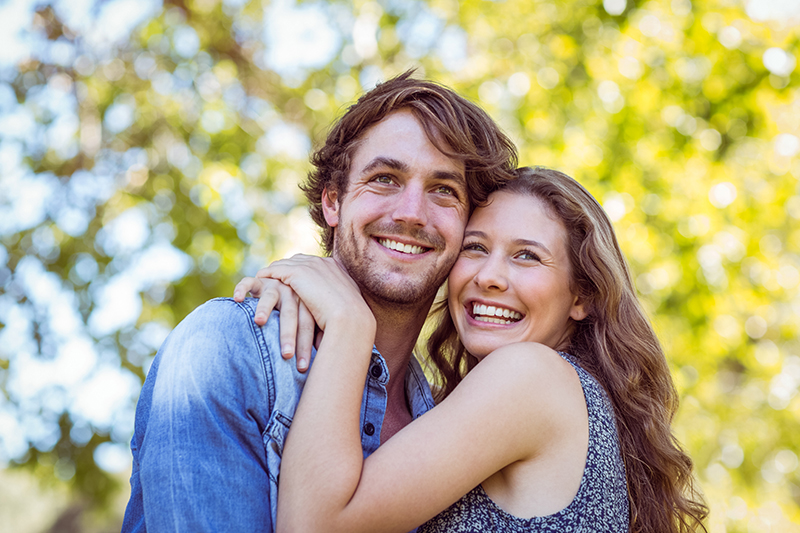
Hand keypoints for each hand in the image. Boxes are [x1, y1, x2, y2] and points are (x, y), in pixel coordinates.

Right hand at [233, 276, 317, 372]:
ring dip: (264, 308)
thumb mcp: (305, 321)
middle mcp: (292, 294)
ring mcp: (275, 286)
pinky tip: (237, 298)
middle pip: (291, 315)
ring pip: (270, 297)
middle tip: (286, 354)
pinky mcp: (259, 281)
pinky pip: (249, 282)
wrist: (285, 284)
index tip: (302, 368)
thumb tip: (324, 367)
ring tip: (259, 321)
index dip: (305, 346)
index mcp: (306, 305)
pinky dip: (242, 288)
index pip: (307, 326)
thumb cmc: (296, 314)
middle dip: (288, 335)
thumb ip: (312, 337)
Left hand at [256, 255, 373, 334]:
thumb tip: (337, 310)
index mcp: (336, 268)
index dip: (302, 269)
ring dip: (274, 270)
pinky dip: (268, 273)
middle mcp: (323, 262)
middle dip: (286, 266)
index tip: (294, 277)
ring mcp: (310, 265)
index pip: (314, 264)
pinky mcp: (297, 272)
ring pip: (286, 263)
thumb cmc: (350, 320)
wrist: (350, 319)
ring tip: (264, 276)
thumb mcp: (347, 306)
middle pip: (298, 260)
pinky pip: (276, 269)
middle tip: (275, 274)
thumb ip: (339, 301)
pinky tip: (259, 278)